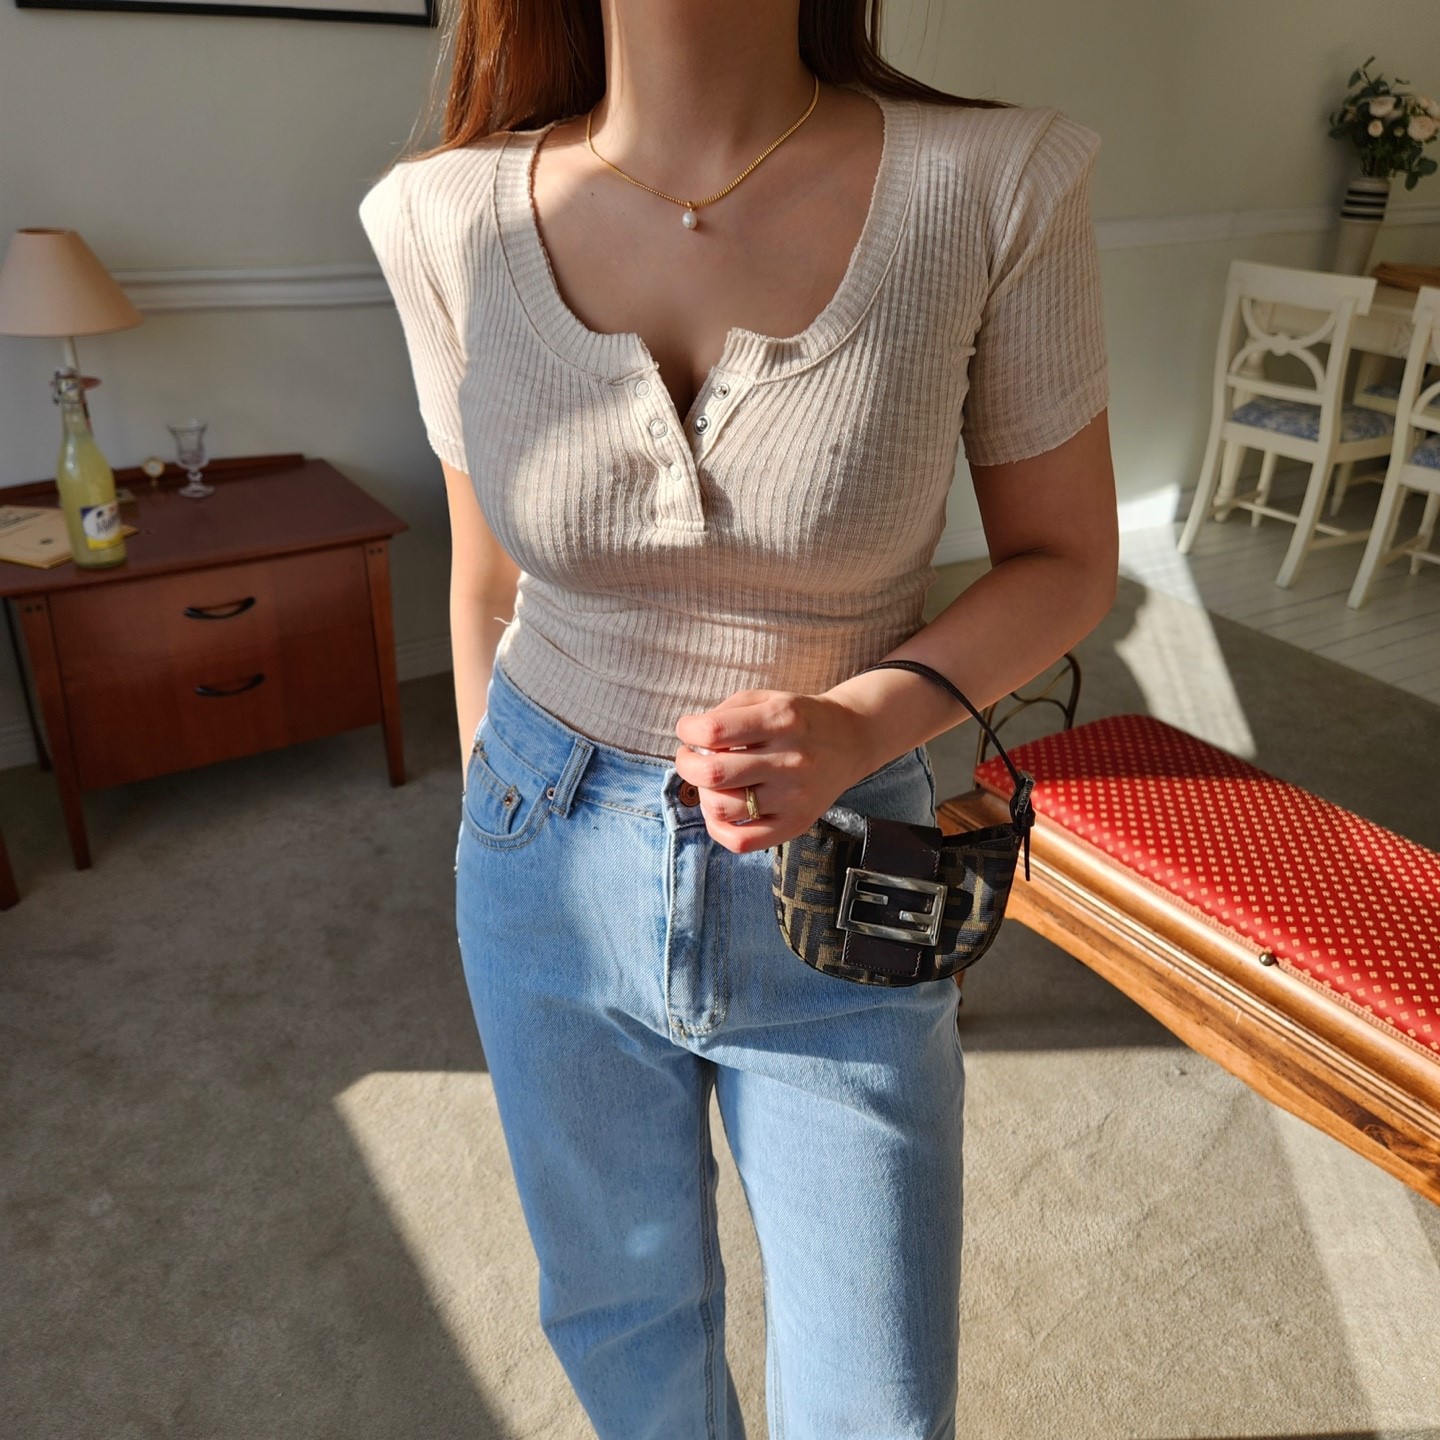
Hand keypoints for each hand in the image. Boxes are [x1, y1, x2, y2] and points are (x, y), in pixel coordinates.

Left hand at [673, 689, 874, 853]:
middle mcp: (790, 759)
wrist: (851, 740)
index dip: (688, 731)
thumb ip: (725, 713)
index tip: (689, 730)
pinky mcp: (796, 823)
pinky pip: (742, 841)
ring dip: (702, 794)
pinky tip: (721, 810)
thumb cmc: (797, 719)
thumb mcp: (766, 698)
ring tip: (711, 782)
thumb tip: (691, 742)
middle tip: (690, 757)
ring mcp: (794, 796)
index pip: (713, 731)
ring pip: (721, 809)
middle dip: (687, 764)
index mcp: (781, 719)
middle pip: (713, 773)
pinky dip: (718, 828)